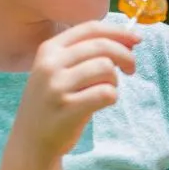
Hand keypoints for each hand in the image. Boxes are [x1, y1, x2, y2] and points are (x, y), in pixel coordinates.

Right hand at [18, 20, 139, 158]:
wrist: (32, 140)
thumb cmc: (54, 102)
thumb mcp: (58, 70)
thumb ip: (86, 53)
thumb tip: (128, 40)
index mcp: (49, 49)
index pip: (90, 29)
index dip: (118, 32)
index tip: (136, 40)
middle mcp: (50, 64)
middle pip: (102, 46)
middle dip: (125, 56)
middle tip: (131, 69)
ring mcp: (57, 86)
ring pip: (106, 68)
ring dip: (115, 80)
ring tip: (107, 90)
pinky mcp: (68, 109)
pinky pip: (106, 93)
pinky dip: (112, 97)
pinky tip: (103, 103)